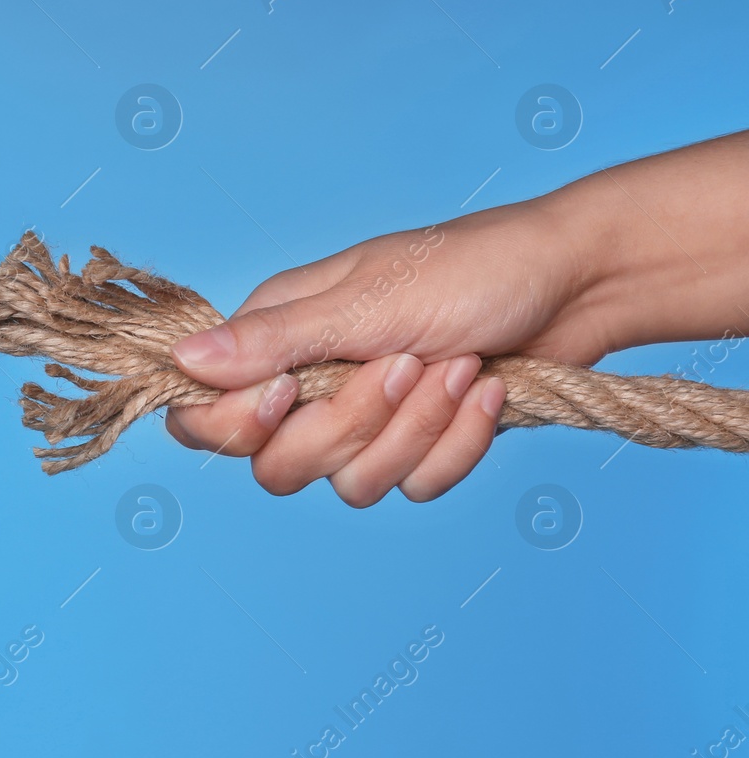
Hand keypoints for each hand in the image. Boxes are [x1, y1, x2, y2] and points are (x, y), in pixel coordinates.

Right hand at [164, 197, 620, 506]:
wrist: (576, 286)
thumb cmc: (472, 269)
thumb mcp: (366, 301)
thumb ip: (272, 341)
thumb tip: (180, 360)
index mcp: (278, 337)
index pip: (205, 415)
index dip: (236, 425)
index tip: (291, 393)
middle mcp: (311, 383)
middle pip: (279, 465)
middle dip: (354, 426)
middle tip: (404, 365)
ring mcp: (366, 421)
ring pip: (351, 484)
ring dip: (418, 429)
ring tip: (460, 368)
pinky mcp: (419, 446)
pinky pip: (415, 488)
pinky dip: (459, 445)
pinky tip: (486, 391)